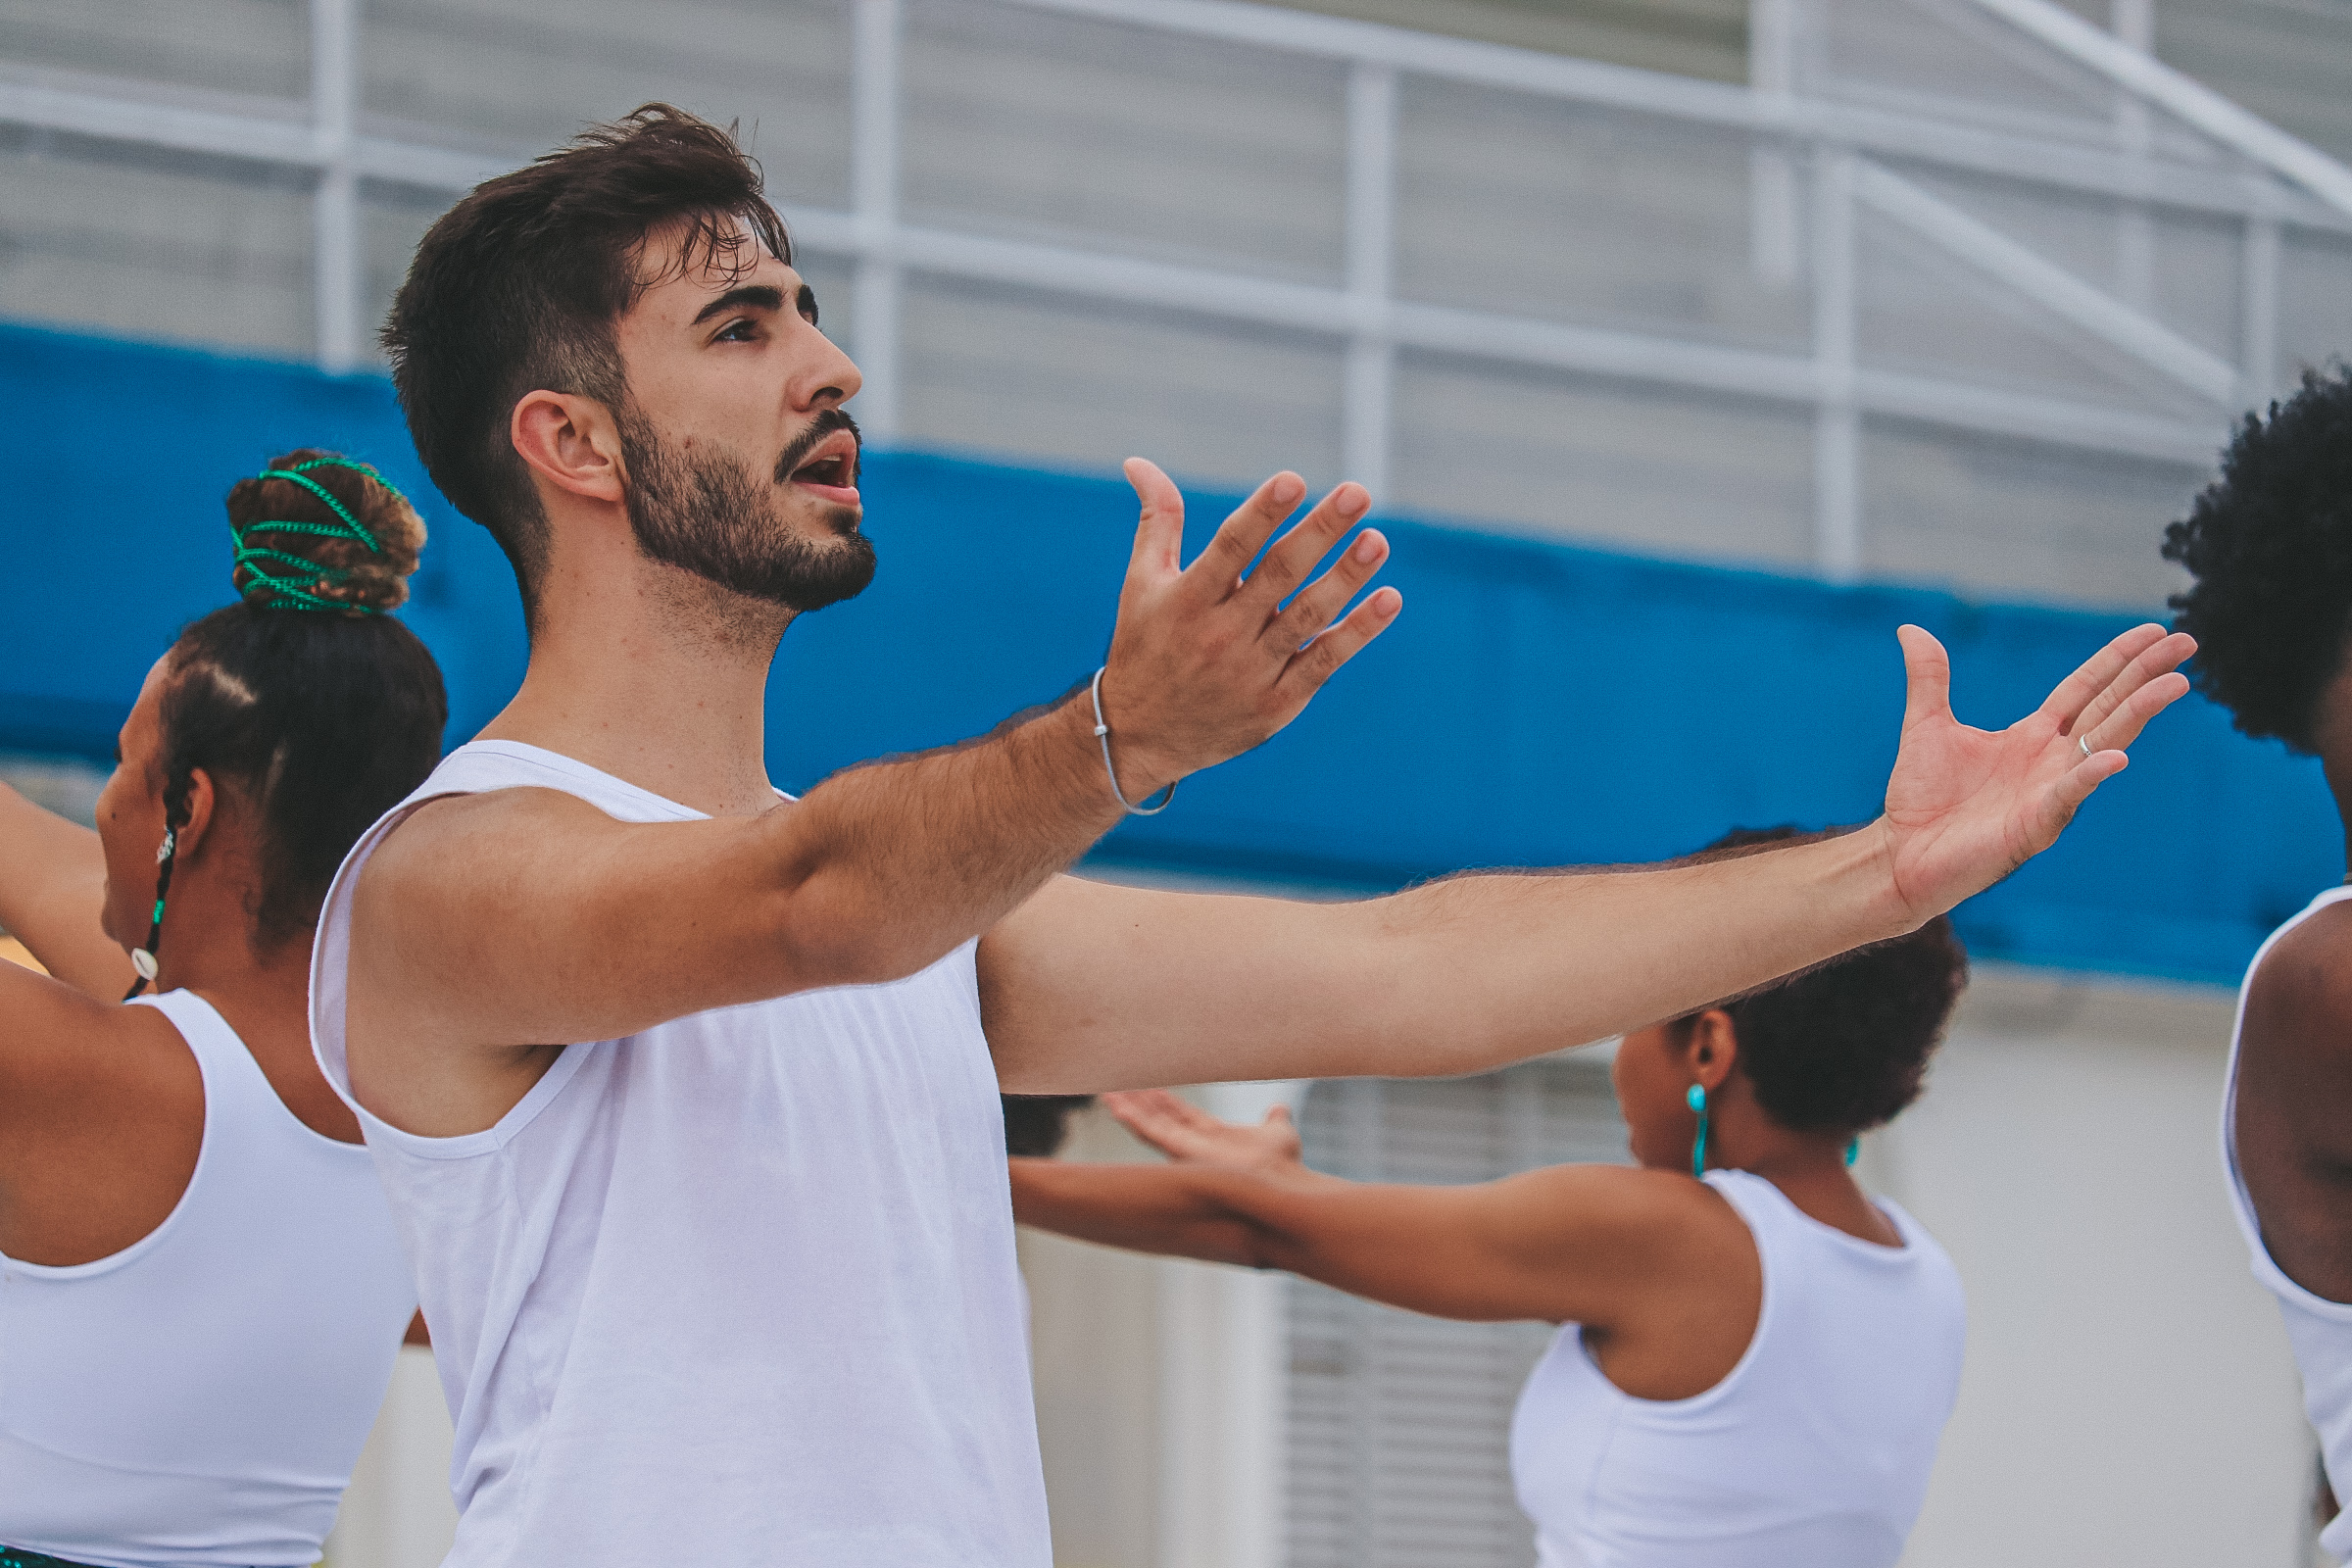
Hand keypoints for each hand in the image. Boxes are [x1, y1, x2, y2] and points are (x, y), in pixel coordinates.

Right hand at [1093, 460, 1403, 795]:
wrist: (1140, 736)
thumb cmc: (1146, 645)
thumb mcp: (1141, 583)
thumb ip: (1157, 519)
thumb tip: (1138, 461)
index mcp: (1187, 599)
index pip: (1230, 548)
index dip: (1262, 513)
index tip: (1294, 480)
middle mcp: (1220, 634)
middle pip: (1278, 575)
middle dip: (1319, 533)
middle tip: (1358, 494)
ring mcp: (1251, 671)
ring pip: (1307, 617)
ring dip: (1346, 577)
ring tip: (1378, 541)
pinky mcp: (1276, 703)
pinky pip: (1323, 662)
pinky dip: (1357, 633)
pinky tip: (1388, 599)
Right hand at [1102, 1088, 1303, 1174]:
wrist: (1281, 1182)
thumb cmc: (1283, 1165)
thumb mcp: (1279, 1133)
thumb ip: (1275, 1119)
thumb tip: (1280, 1108)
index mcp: (1213, 1139)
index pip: (1183, 1117)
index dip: (1167, 1102)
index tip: (1152, 1088)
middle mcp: (1195, 1146)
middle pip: (1161, 1119)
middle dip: (1142, 1103)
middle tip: (1122, 1087)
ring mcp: (1185, 1150)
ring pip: (1150, 1125)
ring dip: (1129, 1108)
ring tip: (1109, 1093)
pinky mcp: (1179, 1151)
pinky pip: (1149, 1132)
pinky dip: (1130, 1117)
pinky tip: (1113, 1104)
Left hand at [1876, 622, 2193, 925]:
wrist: (1902, 854)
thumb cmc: (1920, 797)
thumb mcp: (1927, 724)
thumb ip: (1929, 678)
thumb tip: (1910, 628)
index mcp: (2032, 735)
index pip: (2086, 688)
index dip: (2118, 659)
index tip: (2154, 632)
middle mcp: (2051, 760)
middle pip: (2108, 707)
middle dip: (2145, 675)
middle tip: (2187, 643)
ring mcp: (2049, 791)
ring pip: (2103, 744)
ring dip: (2138, 714)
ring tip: (2175, 684)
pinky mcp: (2035, 824)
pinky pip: (2068, 796)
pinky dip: (2089, 776)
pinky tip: (2115, 758)